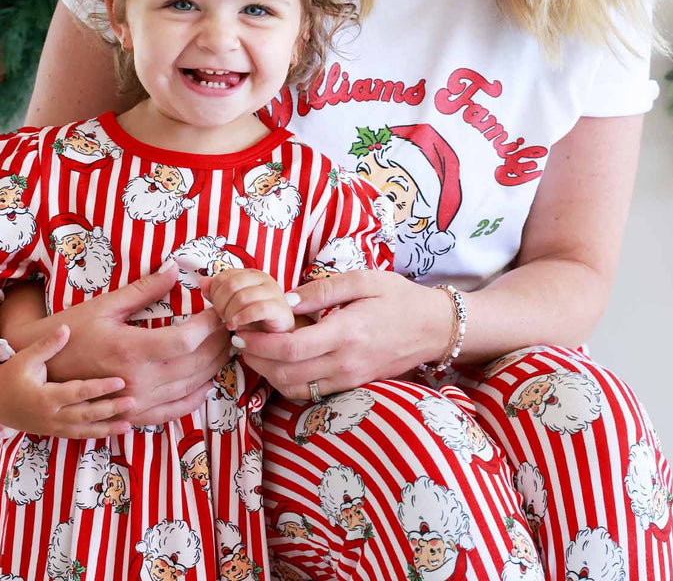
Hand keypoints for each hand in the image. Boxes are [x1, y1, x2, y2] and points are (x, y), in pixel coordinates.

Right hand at [0, 261, 232, 425]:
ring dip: (214, 367)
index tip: (219, 308)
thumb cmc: (72, 332)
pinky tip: (207, 384)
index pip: (186, 341)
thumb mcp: (106, 306)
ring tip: (227, 346)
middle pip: (195, 364)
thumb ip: (145, 289)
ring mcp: (136, 402)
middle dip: (219, 342)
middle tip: (231, 323)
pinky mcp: (133, 415)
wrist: (41, 372)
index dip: (210, 326)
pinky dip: (195, 399)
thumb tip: (175, 268)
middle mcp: (137, 380)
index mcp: (130, 349)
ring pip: (189, 387)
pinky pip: (173, 411)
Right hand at [0, 327, 134, 437]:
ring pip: (83, 430)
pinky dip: (95, 434)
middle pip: (85, 415)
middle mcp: (50, 416)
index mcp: (46, 397)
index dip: (100, 387)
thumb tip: (66, 328)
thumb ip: (48, 345)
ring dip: (107, 427)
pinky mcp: (52, 432)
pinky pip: (77, 436)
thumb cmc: (9, 374)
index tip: (121, 381)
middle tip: (133, 402)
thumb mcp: (26, 357)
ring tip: (129, 424)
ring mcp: (51, 427)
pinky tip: (112, 430)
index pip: (79, 392)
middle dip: (110, 409)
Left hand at [188, 265, 295, 333]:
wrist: (277, 340)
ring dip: (231, 314)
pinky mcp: (281, 309)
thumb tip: (202, 282)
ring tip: (230, 325)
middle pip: (231, 285)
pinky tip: (237, 326)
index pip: (224, 276)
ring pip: (242, 296)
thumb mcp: (231, 306)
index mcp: (251, 274)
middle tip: (222, 319)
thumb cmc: (254, 322)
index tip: (216, 309)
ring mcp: (274, 292)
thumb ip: (217, 294)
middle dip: (221, 304)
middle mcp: (264, 278)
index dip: (214, 293)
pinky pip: (257, 309)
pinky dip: (243, 318)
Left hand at [231, 270, 448, 399]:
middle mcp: (346, 363)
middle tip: (238, 341)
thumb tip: (285, 300)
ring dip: (268, 374)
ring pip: (296, 389)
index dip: (259, 344)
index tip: (239, 331)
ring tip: (254, 351)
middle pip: (286, 374)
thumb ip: (322, 291)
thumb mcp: (363, 280)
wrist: (434, 328)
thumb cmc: (399, 297)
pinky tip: (280, 361)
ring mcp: (350, 379)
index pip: (292, 348)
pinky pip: (311, 392)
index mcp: (347, 332)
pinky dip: (288, 381)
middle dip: (255, 361)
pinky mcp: (352, 387)